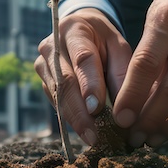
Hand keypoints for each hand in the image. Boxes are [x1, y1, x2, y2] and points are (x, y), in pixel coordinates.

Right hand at [35, 8, 132, 145]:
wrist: (80, 30)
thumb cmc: (103, 39)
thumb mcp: (118, 45)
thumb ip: (122, 71)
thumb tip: (124, 106)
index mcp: (73, 29)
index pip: (82, 58)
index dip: (89, 84)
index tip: (97, 108)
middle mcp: (51, 46)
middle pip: (64, 82)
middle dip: (79, 111)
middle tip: (94, 135)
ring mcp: (42, 64)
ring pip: (57, 95)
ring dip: (74, 119)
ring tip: (91, 138)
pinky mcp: (43, 80)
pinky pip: (55, 102)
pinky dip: (70, 117)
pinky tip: (84, 131)